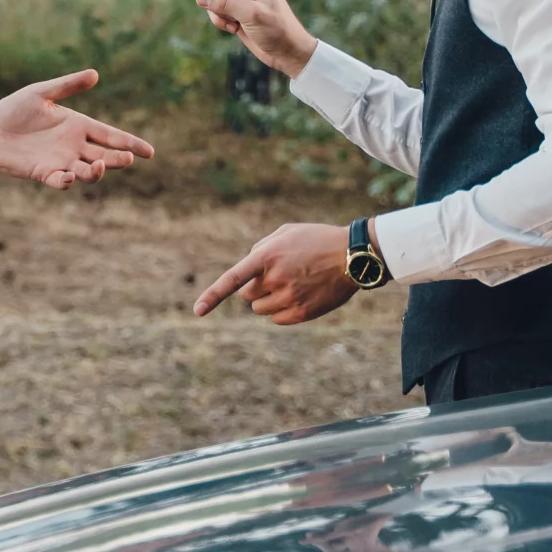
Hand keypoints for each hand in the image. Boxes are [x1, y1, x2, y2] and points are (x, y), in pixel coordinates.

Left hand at [0, 69, 156, 188]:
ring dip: (96, 172)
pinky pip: (61, 181)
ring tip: (99, 166)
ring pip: (87, 172)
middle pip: (105, 156)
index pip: (111, 136)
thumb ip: (67, 86)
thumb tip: (95, 74)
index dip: (130, 144)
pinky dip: (66, 181)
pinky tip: (68, 177)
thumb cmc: (12, 110)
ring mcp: (60, 161)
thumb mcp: (41, 93)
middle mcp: (73, 146)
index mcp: (78, 125)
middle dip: (119, 159)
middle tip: (128, 159)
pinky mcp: (44, 173)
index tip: (150, 152)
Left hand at [193, 222, 358, 324]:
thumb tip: (246, 271)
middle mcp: (275, 279)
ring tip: (292, 284)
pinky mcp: (302, 313)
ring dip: (268, 300)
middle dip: (255, 288)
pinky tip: (300, 296)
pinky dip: (282, 311)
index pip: (234, 279)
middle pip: (246, 296)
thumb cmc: (317, 240)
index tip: (198, 311)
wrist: (353, 256)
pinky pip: (277, 319)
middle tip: (276, 276)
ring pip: (260, 309)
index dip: (213, 296)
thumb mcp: (286, 232)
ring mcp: (289, 298)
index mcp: (267, 257)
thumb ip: (261, 247)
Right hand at [195, 0, 315, 77]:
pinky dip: (217, 20)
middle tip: (224, 8)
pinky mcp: (233, 13)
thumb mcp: (253, 15)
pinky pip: (213, 9)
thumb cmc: (278, 29)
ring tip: (232, 24)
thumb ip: (226, 4)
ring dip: (214, 11)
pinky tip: (233, 30)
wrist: (286, 53)